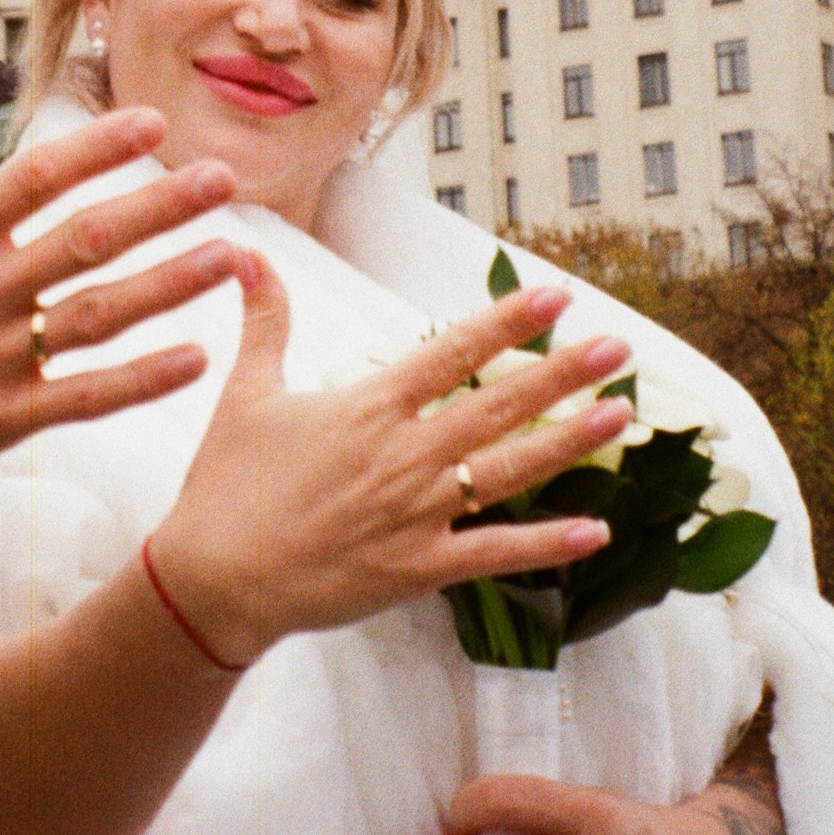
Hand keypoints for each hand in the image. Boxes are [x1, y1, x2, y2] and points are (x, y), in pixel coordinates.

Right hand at [0, 30, 243, 540]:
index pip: (35, 179)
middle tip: (222, 180)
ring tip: (231, 256)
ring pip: (100, 316)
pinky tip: (195, 357)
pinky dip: (142, 380)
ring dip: (172, 284)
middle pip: (88, 240)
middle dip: (162, 206)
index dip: (98, 148)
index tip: (152, 124)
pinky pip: (83, 397)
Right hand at [147, 259, 634, 669]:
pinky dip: (549, 543)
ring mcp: (415, 514)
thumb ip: (265, 321)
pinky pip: (496, 553)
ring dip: (569, 441)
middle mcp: (402, 455)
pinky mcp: (418, 568)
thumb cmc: (226, 487)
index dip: (507, 322)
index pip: (452, 352)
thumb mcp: (245, 394)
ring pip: (508, 470)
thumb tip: (250, 254)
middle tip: (619, 347)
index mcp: (367, 408)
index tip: (556, 296)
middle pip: (498, 405)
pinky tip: (598, 528)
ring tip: (620, 413)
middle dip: (563, 372)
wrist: (213, 580)